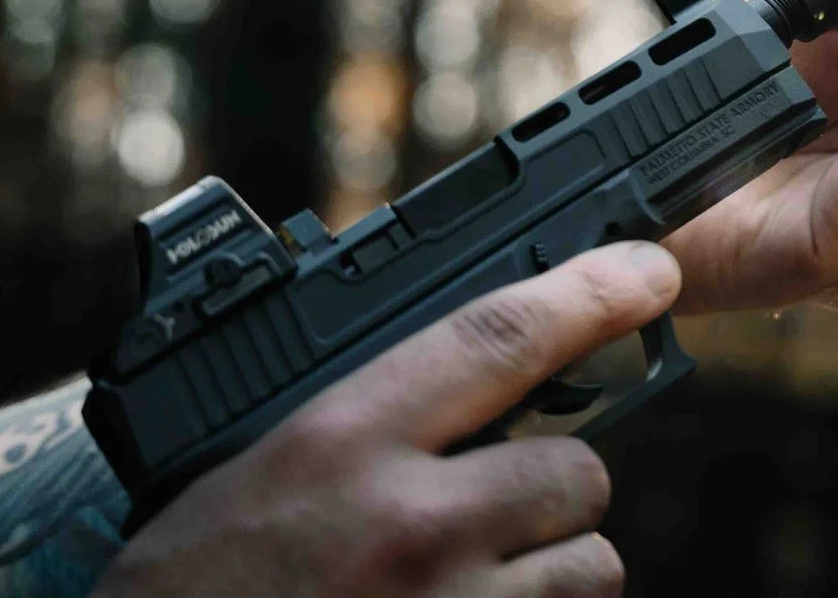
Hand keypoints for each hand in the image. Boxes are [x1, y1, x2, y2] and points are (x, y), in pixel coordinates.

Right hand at [94, 242, 680, 597]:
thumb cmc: (191, 587)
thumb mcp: (253, 466)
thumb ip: (363, 409)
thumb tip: (479, 364)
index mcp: (342, 442)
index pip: (498, 335)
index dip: (590, 292)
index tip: (646, 270)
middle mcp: (410, 525)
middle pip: (579, 472)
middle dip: (551, 487)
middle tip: (488, 507)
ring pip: (588, 567)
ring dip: (548, 570)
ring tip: (468, 581)